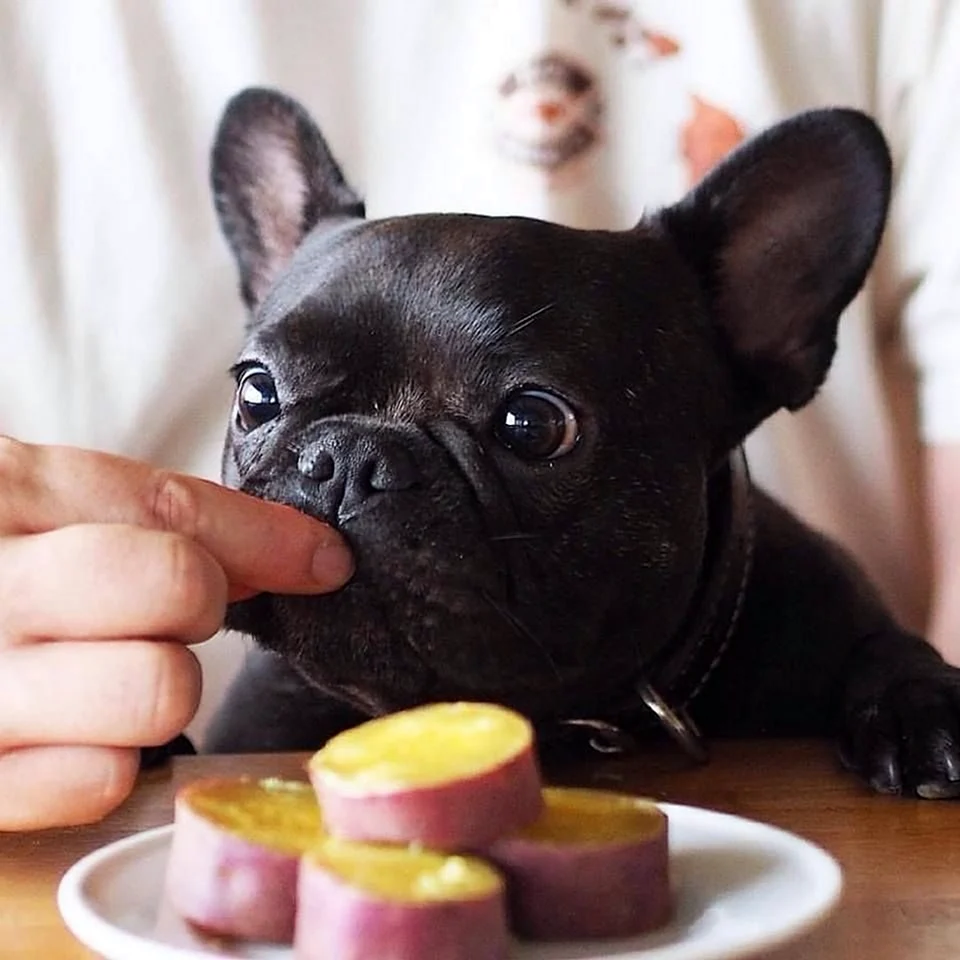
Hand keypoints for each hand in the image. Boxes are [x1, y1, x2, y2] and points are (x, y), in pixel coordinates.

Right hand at [0, 438, 352, 829]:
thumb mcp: (28, 507)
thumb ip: (147, 517)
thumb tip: (301, 552)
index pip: (168, 508)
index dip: (265, 536)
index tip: (323, 559)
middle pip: (175, 585)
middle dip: (197, 601)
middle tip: (168, 609)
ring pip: (158, 689)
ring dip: (159, 684)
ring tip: (106, 672)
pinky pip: (100, 779)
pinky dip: (108, 759)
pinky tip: (70, 732)